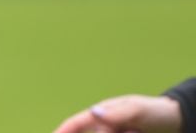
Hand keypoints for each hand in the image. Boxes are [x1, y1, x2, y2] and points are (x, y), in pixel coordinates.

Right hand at [53, 95, 182, 132]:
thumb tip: (94, 112)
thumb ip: (117, 112)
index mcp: (101, 114)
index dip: (61, 131)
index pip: (75, 123)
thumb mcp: (138, 109)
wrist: (178, 123)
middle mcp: (104, 128)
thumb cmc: (156, 111)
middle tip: (127, 131)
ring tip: (136, 131)